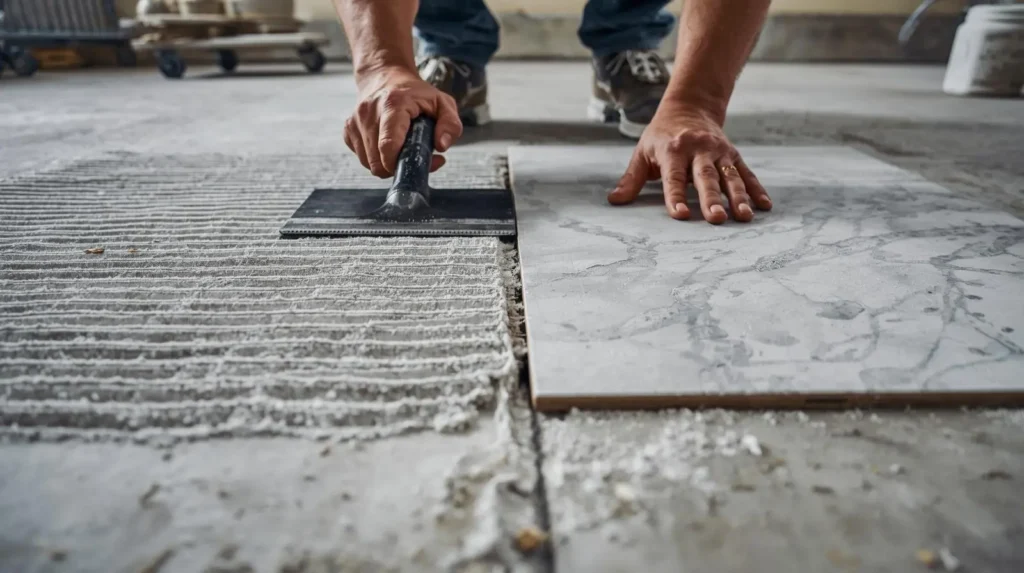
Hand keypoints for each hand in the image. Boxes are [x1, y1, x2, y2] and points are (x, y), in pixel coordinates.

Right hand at [345, 66, 462, 177]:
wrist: (385, 76)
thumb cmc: (415, 93)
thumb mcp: (443, 103)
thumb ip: (451, 125)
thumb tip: (441, 146)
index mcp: (393, 104)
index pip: (388, 145)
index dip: (399, 164)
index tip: (412, 164)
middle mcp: (369, 112)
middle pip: (377, 161)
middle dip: (396, 167)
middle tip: (412, 156)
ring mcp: (356, 121)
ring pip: (368, 163)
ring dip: (386, 164)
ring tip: (401, 149)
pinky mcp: (349, 130)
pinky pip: (361, 158)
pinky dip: (375, 159)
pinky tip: (387, 146)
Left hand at [607, 103, 770, 223]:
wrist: (690, 106)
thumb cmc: (661, 135)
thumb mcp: (643, 152)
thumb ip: (632, 179)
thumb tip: (615, 201)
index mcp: (673, 150)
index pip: (674, 178)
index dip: (676, 196)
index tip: (680, 215)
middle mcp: (698, 150)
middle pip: (705, 177)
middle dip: (711, 199)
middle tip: (716, 219)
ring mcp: (719, 152)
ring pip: (730, 176)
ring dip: (738, 197)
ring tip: (744, 217)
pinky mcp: (733, 155)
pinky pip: (746, 173)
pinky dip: (756, 189)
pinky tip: (764, 206)